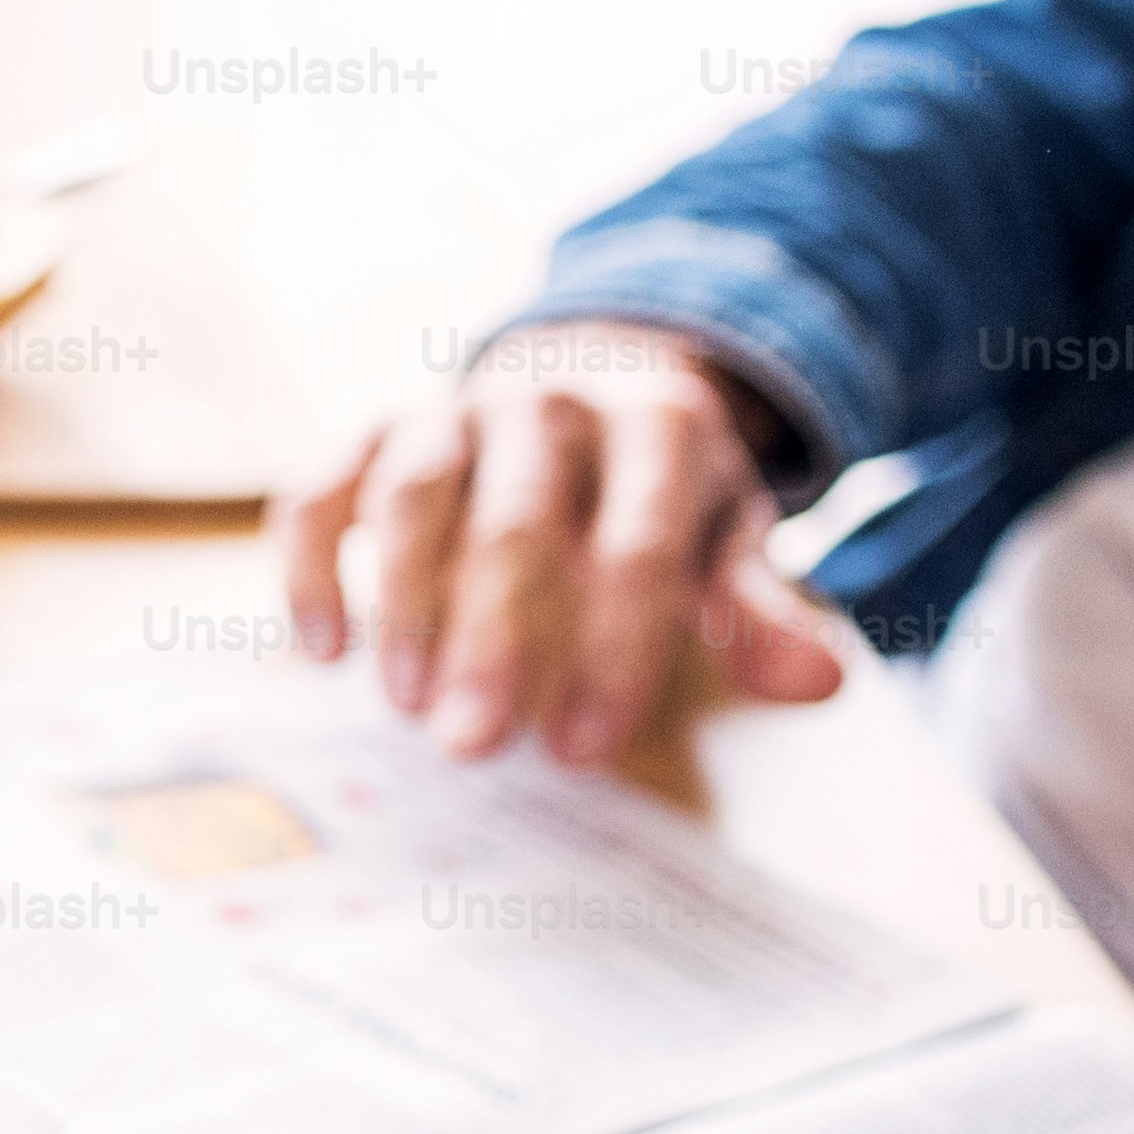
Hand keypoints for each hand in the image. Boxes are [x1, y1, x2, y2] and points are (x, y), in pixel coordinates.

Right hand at [273, 321, 857, 765]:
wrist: (582, 382)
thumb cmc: (657, 495)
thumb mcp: (722, 539)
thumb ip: (757, 612)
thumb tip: (824, 686)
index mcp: (655, 424)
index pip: (635, 543)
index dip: (610, 648)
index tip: (585, 750)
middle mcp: (548, 402)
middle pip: (514, 522)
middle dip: (491, 640)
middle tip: (471, 749)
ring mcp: (450, 411)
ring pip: (412, 494)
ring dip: (400, 602)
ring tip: (404, 706)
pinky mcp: (371, 432)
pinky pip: (317, 490)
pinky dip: (309, 566)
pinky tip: (320, 651)